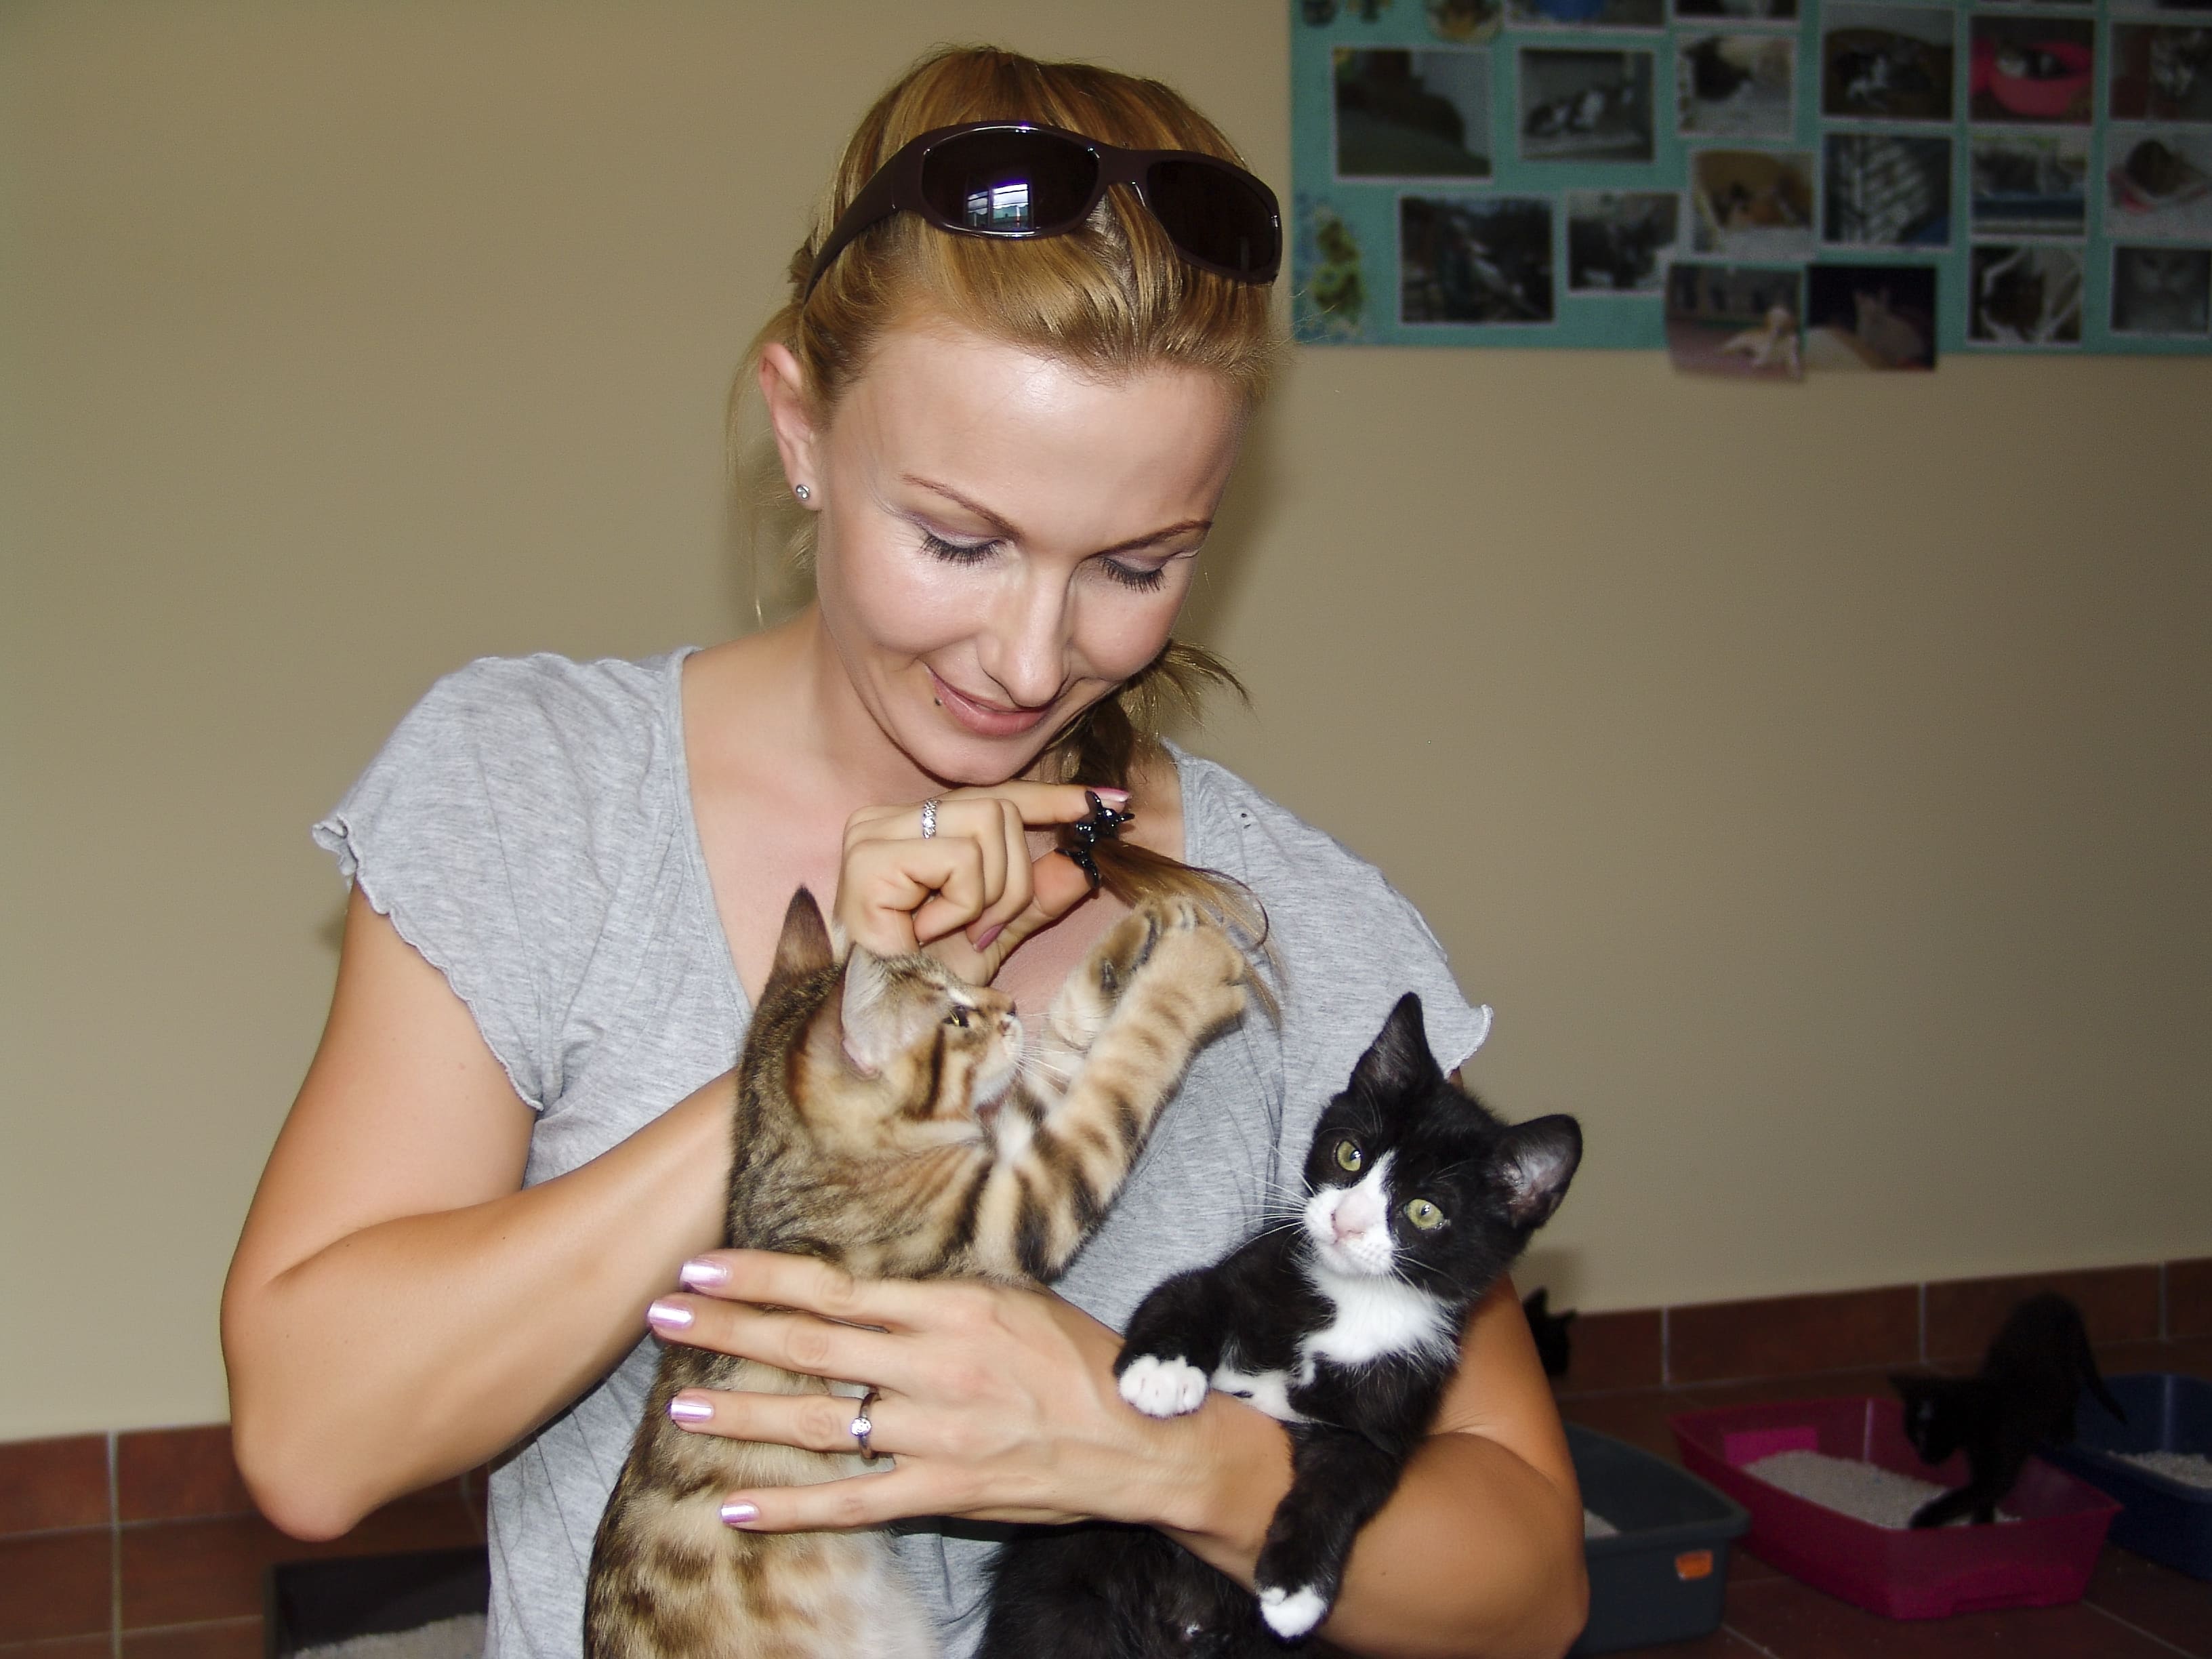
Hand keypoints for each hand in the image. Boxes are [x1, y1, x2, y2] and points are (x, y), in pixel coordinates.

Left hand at [645, 1249, 1209, 1531]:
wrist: (1140, 1442)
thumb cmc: (1078, 1362)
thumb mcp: (1016, 1301)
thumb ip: (938, 1300)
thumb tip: (866, 1290)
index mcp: (953, 1309)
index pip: (836, 1289)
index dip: (763, 1277)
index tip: (704, 1266)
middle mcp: (935, 1367)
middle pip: (810, 1347)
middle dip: (729, 1330)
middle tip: (665, 1317)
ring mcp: (934, 1434)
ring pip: (817, 1422)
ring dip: (742, 1413)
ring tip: (683, 1404)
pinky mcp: (941, 1492)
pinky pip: (849, 1500)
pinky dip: (788, 1506)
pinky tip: (734, 1504)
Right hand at [836, 782, 1121, 982]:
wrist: (882, 1026)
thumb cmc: (924, 983)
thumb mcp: (995, 933)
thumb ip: (1036, 895)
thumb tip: (1085, 861)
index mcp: (914, 828)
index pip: (996, 796)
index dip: (1054, 799)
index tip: (1111, 801)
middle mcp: (889, 819)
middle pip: (999, 807)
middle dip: (1013, 879)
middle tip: (981, 927)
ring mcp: (873, 833)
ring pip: (987, 823)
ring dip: (989, 893)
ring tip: (952, 931)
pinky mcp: (870, 858)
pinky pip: (961, 858)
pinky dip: (962, 904)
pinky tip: (924, 932)